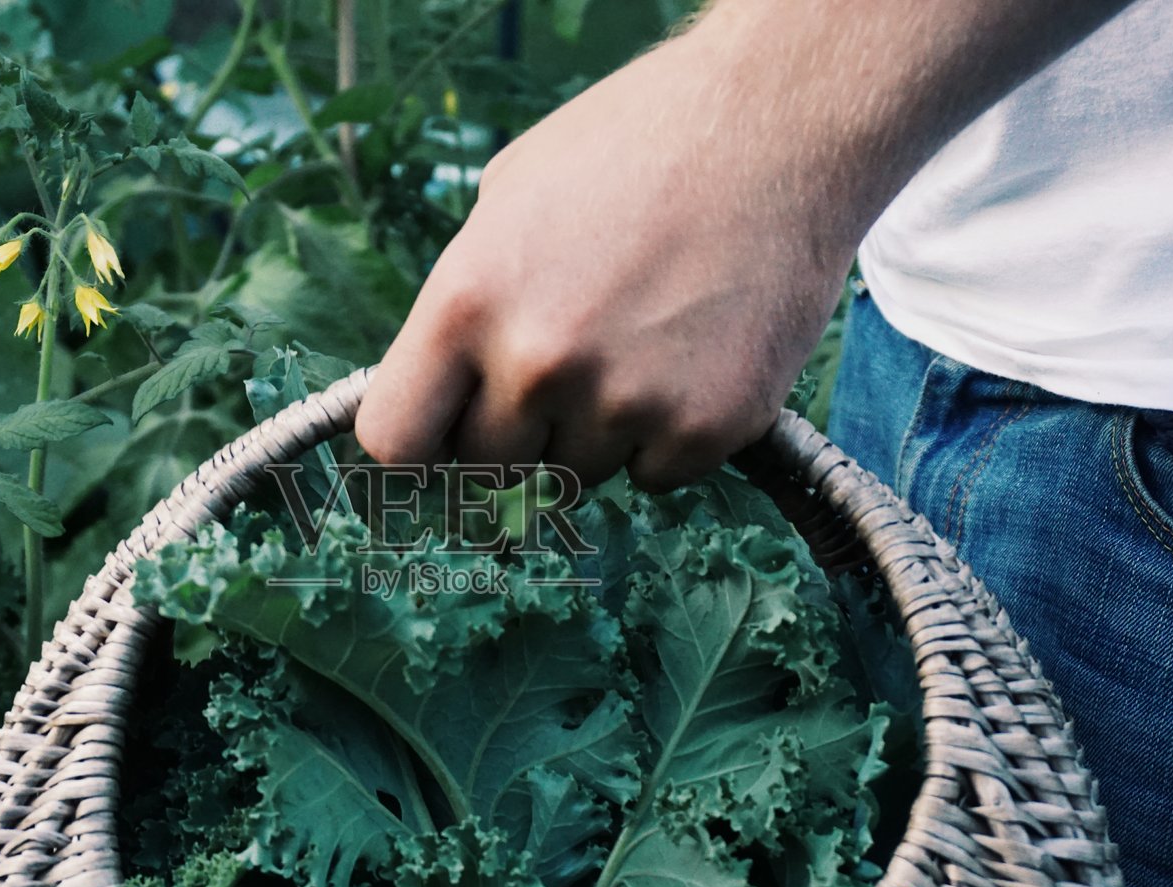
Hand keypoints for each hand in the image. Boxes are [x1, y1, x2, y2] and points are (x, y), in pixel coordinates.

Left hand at [354, 27, 853, 490]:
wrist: (780, 125)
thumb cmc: (635, 145)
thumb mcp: (509, 199)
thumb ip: (465, 303)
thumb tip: (440, 390)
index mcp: (467, 301)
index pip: (393, 441)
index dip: (416, 448)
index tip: (440, 441)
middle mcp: (537, 362)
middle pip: (486, 467)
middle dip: (514, 432)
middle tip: (564, 365)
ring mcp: (625, 401)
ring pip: (574, 475)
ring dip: (593, 432)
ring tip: (638, 338)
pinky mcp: (707, 427)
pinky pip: (653, 475)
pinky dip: (665, 436)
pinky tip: (688, 356)